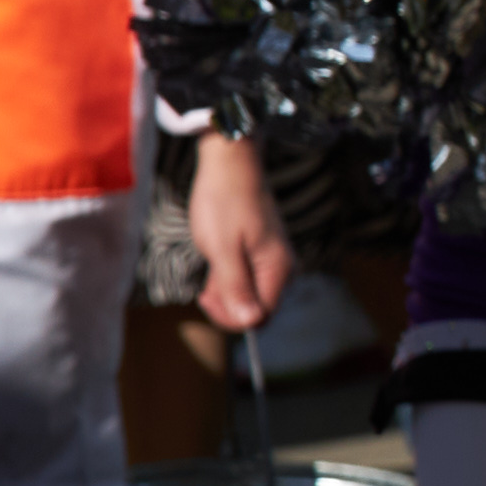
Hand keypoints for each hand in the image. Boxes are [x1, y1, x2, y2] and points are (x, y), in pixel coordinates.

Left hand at [187, 132, 292, 334]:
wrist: (230, 164)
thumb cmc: (224, 203)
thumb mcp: (222, 248)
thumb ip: (236, 287)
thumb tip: (251, 322)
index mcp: (277, 269)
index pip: (260, 316)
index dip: (231, 317)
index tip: (205, 298)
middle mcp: (282, 268)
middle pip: (257, 309)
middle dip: (227, 305)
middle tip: (203, 286)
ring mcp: (273, 260)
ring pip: (250, 295)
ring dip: (225, 292)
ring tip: (208, 269)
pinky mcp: (263, 252)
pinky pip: (249, 280)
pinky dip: (229, 280)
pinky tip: (216, 264)